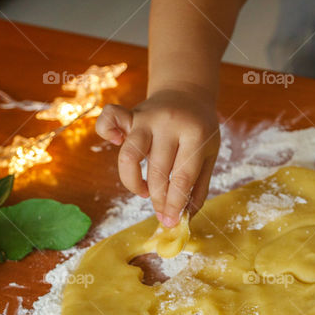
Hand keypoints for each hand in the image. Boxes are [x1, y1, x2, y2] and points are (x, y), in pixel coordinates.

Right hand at [96, 87, 218, 226]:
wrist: (188, 92)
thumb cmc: (199, 130)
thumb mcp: (208, 155)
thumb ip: (198, 188)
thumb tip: (184, 219)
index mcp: (195, 134)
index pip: (182, 177)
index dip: (174, 204)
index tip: (170, 222)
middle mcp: (169, 124)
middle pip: (157, 172)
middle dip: (158, 200)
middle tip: (161, 213)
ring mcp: (147, 117)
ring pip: (129, 154)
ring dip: (133, 181)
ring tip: (144, 191)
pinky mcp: (130, 113)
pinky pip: (108, 120)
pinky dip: (106, 132)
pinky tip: (116, 142)